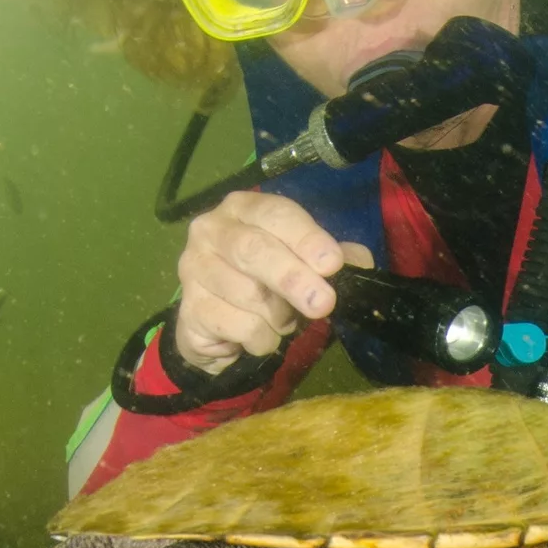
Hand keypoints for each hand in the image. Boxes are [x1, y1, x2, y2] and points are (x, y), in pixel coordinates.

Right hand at [175, 192, 372, 375]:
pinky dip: (262, 338)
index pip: (275, 214)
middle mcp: (210, 231)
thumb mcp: (302, 263)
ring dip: (279, 317)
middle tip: (322, 303)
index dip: (305, 238)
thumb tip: (359, 261)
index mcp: (243, 208)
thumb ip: (330, 257)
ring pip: (248, 295)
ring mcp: (193, 269)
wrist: (217, 327)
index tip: (331, 263)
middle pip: (254, 251)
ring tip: (282, 319)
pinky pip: (239, 326)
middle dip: (293, 278)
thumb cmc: (265, 284)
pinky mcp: (189, 308)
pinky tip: (259, 335)